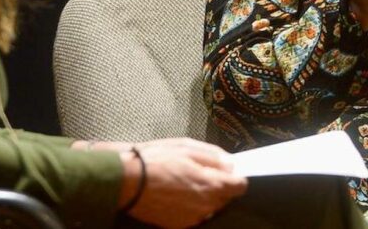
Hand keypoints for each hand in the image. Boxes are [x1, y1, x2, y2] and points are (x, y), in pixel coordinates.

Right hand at [120, 138, 246, 227]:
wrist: (127, 181)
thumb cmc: (156, 160)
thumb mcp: (187, 147)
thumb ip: (214, 156)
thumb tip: (231, 164)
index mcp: (211, 184)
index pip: (240, 186)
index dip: (235, 176)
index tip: (227, 171)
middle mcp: (206, 205)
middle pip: (225, 197)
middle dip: (218, 185)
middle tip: (198, 171)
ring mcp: (193, 218)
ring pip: (210, 207)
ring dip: (203, 196)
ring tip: (183, 181)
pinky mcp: (179, 225)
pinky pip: (194, 214)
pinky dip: (190, 205)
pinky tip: (175, 193)